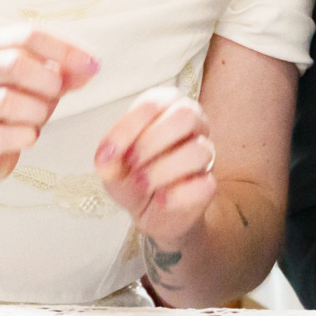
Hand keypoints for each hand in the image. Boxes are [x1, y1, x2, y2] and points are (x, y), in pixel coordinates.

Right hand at [0, 26, 98, 184]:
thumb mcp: (44, 80)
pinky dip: (25, 135)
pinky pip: (1, 134)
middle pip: (13, 64)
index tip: (92, 63)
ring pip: (6, 100)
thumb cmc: (17, 102)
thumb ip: (67, 70)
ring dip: (37, 110)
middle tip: (59, 91)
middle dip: (47, 80)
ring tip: (41, 115)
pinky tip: (31, 136)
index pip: (27, 35)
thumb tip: (90, 66)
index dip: (64, 49)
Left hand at [95, 87, 216, 247]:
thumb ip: (107, 157)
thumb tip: (107, 154)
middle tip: (132, 163)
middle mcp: (192, 123)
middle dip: (152, 142)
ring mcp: (204, 152)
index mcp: (166, 106)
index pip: (153, 103)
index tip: (109, 151)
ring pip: (198, 150)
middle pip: (186, 116)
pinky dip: (176, 195)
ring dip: (162, 170)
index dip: (128, 127)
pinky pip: (204, 184)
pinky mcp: (208, 184)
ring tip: (142, 183)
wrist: (149, 212)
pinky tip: (160, 198)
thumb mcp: (111, 167)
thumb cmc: (132, 178)